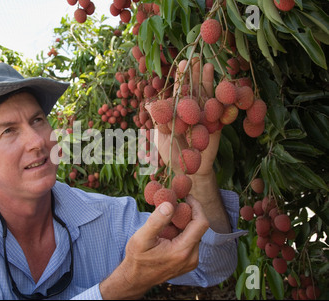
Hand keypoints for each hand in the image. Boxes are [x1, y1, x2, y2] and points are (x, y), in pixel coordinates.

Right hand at [99, 195, 208, 298]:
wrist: (136, 278)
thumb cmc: (137, 258)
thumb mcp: (142, 238)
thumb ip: (156, 221)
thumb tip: (169, 204)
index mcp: (182, 251)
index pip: (201, 223)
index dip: (196, 206)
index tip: (186, 196)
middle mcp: (191, 257)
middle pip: (198, 227)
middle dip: (187, 213)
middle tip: (173, 203)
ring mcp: (191, 261)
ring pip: (194, 233)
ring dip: (184, 222)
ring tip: (167, 218)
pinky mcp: (188, 262)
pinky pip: (190, 241)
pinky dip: (182, 231)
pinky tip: (168, 230)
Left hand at [146, 58, 220, 176]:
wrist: (189, 173)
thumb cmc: (172, 156)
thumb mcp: (161, 139)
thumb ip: (158, 121)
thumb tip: (147, 104)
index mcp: (177, 113)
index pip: (179, 92)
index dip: (181, 79)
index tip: (182, 64)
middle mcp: (191, 112)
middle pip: (193, 89)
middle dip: (194, 74)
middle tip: (195, 57)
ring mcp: (204, 117)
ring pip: (206, 96)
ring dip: (207, 81)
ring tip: (207, 65)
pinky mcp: (216, 125)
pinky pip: (219, 110)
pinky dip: (221, 99)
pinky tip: (223, 87)